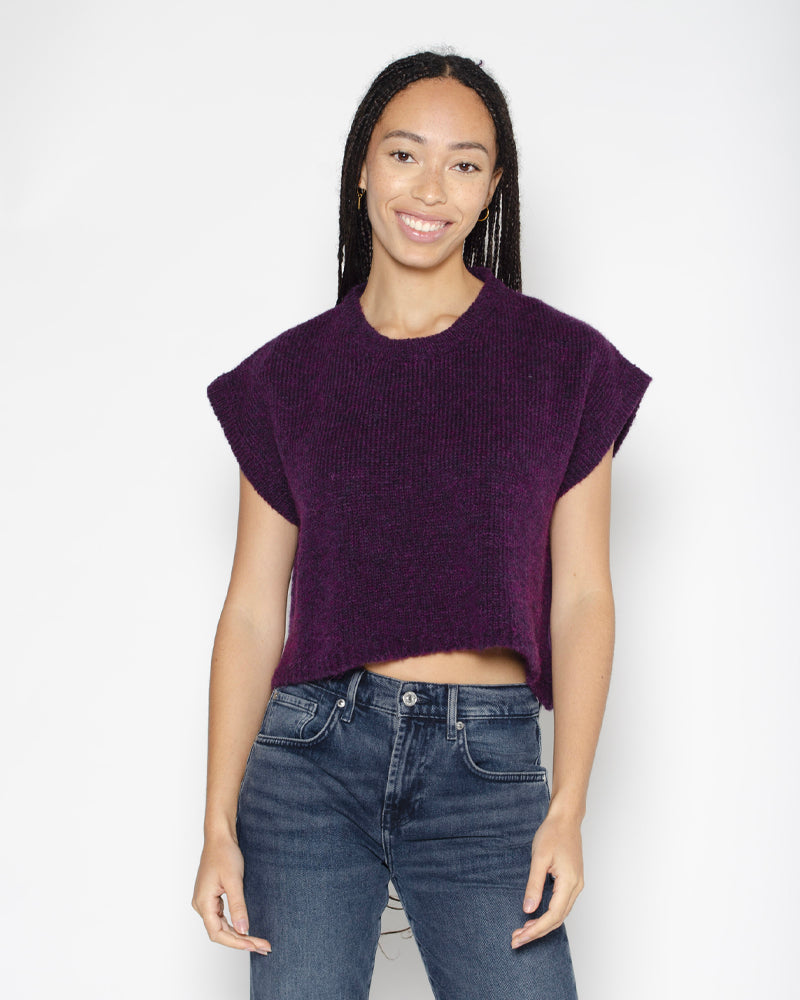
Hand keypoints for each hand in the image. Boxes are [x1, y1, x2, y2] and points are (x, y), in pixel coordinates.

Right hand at [191, 834, 271, 954]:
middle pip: (220, 933)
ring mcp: (206, 901)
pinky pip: (222, 917)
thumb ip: (238, 906)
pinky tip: (245, 928)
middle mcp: (201, 905)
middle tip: (263, 946)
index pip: (218, 933)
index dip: (236, 942)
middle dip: (241, 941)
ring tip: (258, 942)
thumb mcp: (234, 881)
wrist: (219, 837)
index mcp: (203, 903)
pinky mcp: (212, 897)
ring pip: (221, 926)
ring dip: (239, 935)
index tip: (255, 945)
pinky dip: (235, 924)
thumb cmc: (224, 854)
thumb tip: (242, 929)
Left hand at [511, 809, 583, 948]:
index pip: (553, 915)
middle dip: (536, 932)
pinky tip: (535, 916)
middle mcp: (576, 887)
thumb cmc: (553, 833)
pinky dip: (548, 914)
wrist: (566, 819)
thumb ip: (534, 885)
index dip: (536, 929)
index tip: (519, 937)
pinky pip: (561, 905)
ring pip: (560, 914)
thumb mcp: (539, 858)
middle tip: (516, 939)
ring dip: (542, 925)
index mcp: (569, 882)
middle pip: (557, 919)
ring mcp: (576, 885)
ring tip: (522, 931)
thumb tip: (528, 909)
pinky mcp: (572, 881)